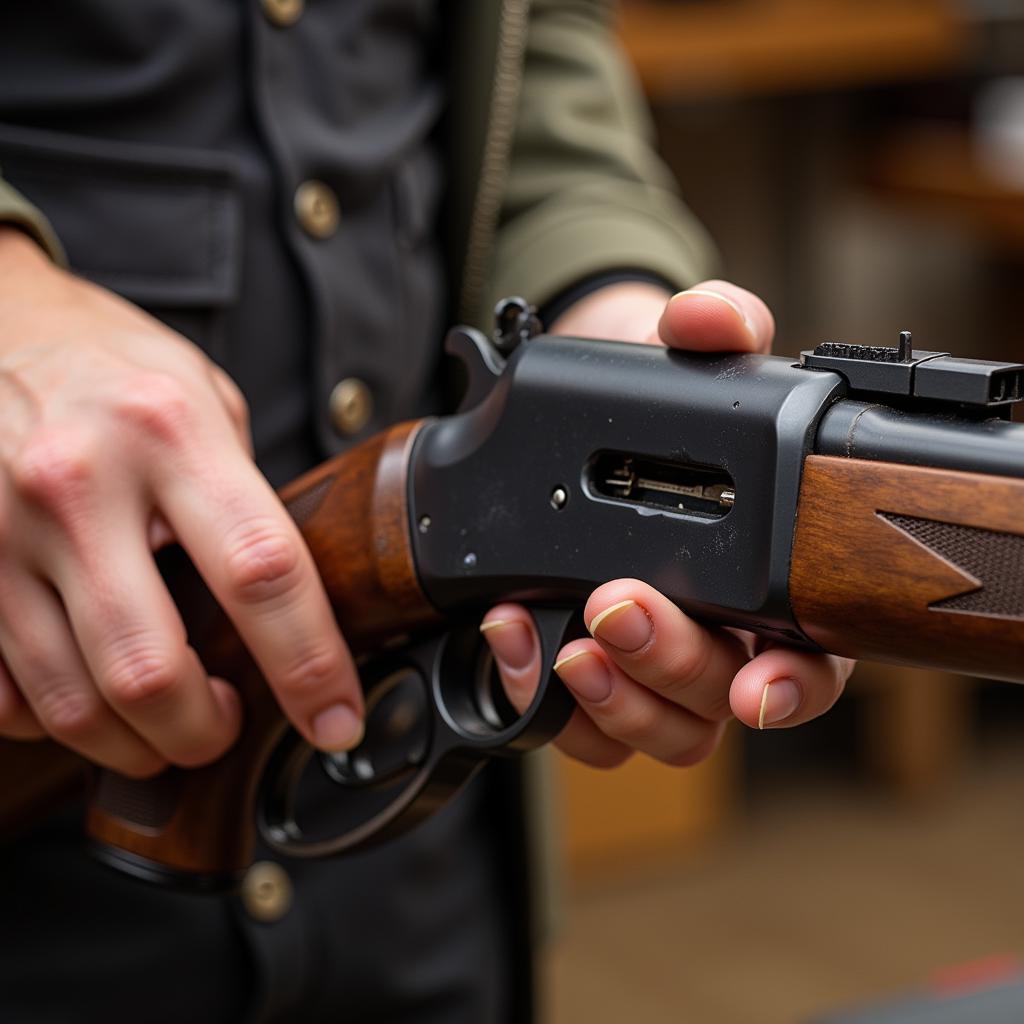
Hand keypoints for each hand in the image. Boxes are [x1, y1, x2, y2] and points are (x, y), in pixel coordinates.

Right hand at [0, 228, 362, 776]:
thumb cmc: (113, 364)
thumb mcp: (204, 396)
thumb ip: (242, 495)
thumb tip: (284, 604)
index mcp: (171, 432)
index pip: (260, 574)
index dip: (309, 666)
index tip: (337, 720)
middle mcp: (79, 484)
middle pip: (151, 668)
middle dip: (202, 731)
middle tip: (225, 724)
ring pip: (72, 700)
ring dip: (134, 743)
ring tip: (168, 726)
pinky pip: (3, 692)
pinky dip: (56, 719)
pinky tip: (91, 697)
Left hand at [482, 279, 852, 767]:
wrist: (577, 422)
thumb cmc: (660, 405)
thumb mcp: (689, 356)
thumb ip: (716, 328)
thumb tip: (711, 317)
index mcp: (775, 585)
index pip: (812, 661)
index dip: (794, 689)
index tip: (758, 689)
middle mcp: (720, 639)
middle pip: (717, 698)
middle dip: (669, 666)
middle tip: (618, 608)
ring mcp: (651, 666)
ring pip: (652, 730)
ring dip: (609, 700)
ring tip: (564, 643)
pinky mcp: (583, 671)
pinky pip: (576, 725)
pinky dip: (537, 693)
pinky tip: (510, 628)